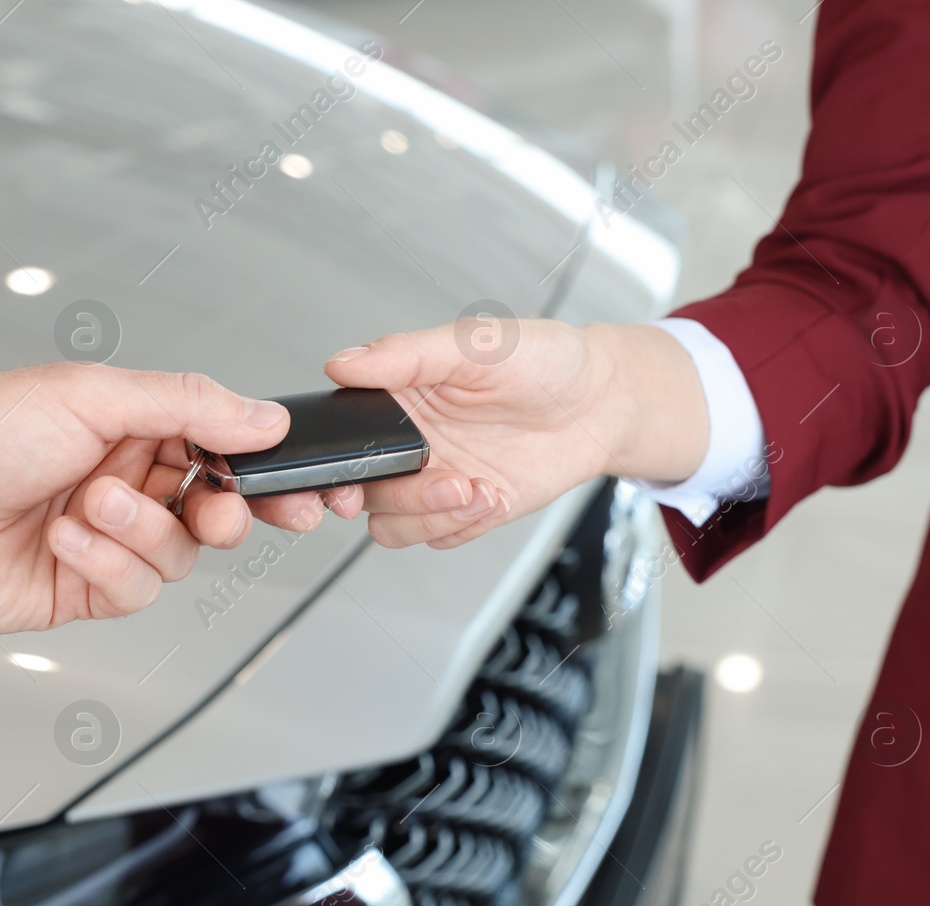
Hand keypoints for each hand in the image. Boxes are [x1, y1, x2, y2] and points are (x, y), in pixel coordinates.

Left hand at [0, 364, 288, 631]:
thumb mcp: (88, 395)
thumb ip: (186, 405)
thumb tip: (265, 418)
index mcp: (128, 425)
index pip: (219, 446)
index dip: (260, 468)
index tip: (295, 485)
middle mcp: (121, 482)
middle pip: (214, 508)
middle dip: (224, 511)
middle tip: (218, 508)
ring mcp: (100, 540)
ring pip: (177, 554)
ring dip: (140, 531)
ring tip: (89, 506)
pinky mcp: (77, 591)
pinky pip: (132, 591)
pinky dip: (106, 563)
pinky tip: (63, 538)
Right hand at [250, 320, 708, 547]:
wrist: (602, 403)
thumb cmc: (544, 360)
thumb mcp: (475, 344)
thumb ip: (406, 354)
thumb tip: (345, 361)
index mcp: (393, 398)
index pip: (336, 436)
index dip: (326, 466)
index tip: (348, 479)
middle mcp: (404, 443)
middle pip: (360, 492)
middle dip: (396, 499)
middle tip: (440, 483)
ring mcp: (431, 480)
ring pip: (391, 524)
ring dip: (433, 516)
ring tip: (480, 488)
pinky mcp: (463, 509)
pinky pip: (436, 538)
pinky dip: (462, 526)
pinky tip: (495, 495)